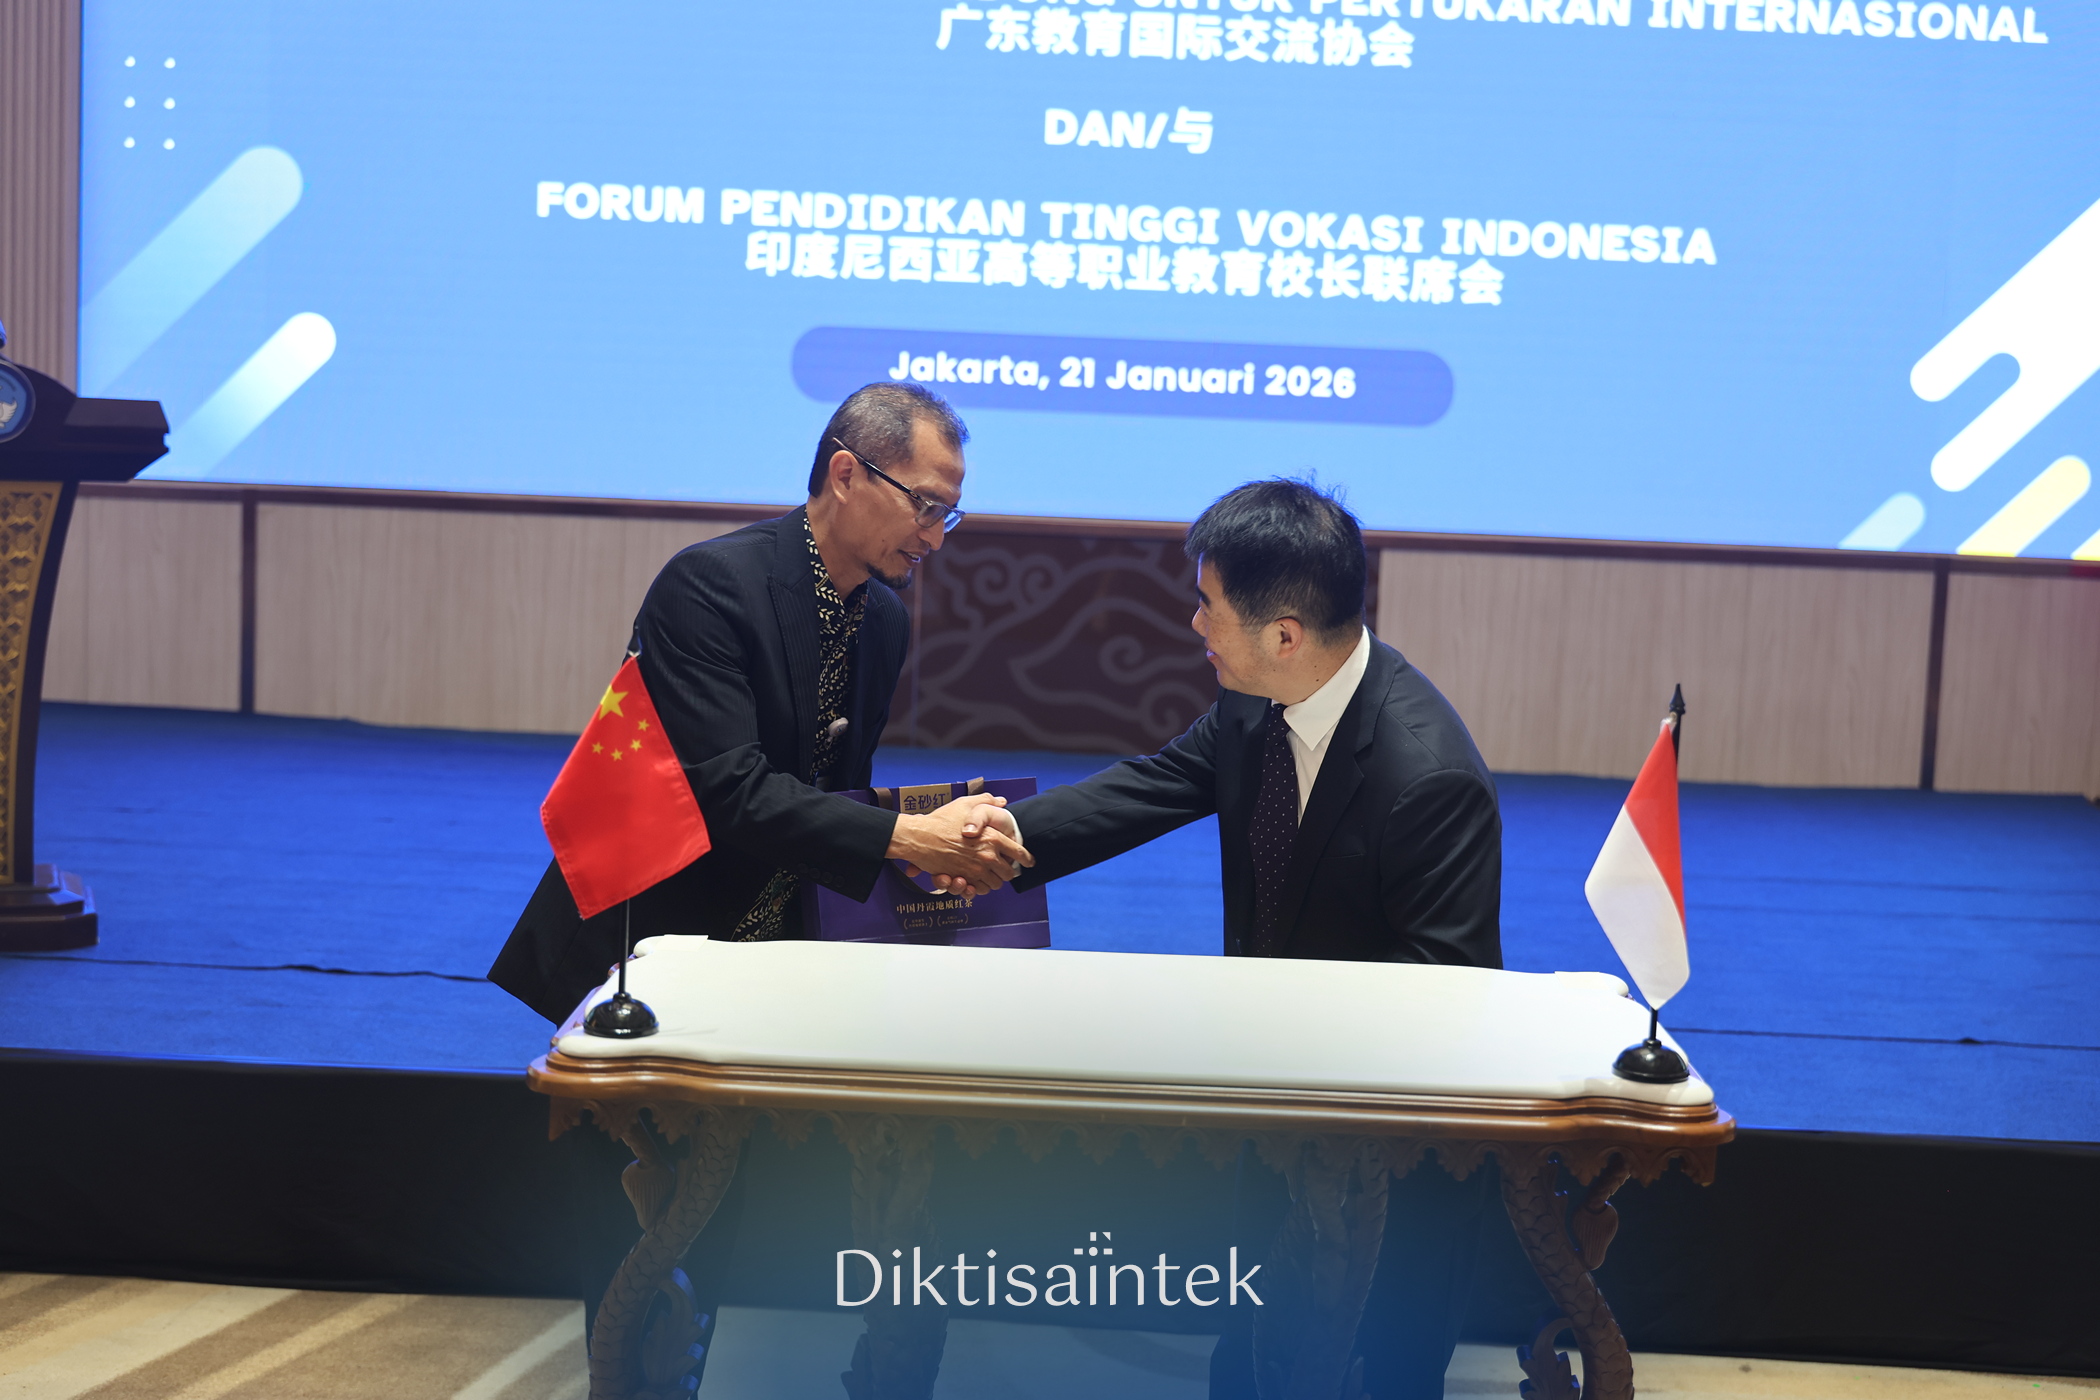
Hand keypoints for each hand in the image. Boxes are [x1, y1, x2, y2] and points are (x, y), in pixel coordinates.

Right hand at [887, 793, 1033, 897]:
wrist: (919, 837)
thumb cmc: (941, 820)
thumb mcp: (965, 804)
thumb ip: (986, 801)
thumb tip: (1001, 801)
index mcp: (993, 838)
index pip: (1018, 852)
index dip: (1026, 858)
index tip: (1029, 862)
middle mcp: (987, 856)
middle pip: (1009, 873)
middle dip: (1008, 872)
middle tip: (1004, 869)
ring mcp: (975, 870)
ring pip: (995, 884)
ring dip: (993, 881)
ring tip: (989, 875)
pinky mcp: (962, 880)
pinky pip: (979, 890)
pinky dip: (979, 888)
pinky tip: (976, 881)